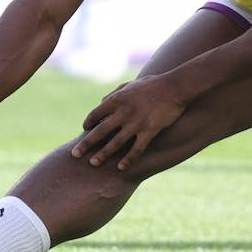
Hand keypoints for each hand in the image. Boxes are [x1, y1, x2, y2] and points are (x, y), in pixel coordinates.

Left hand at [73, 75, 187, 170]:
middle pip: (101, 131)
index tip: (84, 130)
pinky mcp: (150, 130)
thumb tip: (101, 103)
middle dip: (87, 144)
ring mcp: (136, 122)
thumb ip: (115, 94)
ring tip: (93, 163)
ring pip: (116, 143)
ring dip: (103, 154)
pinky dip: (128, 159)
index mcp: (118, 99)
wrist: (176, 87)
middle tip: (75, 155)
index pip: (96, 114)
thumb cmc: (153, 84)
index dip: (88, 123)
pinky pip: (136, 149)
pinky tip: (121, 167)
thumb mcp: (131, 84)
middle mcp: (124, 112)